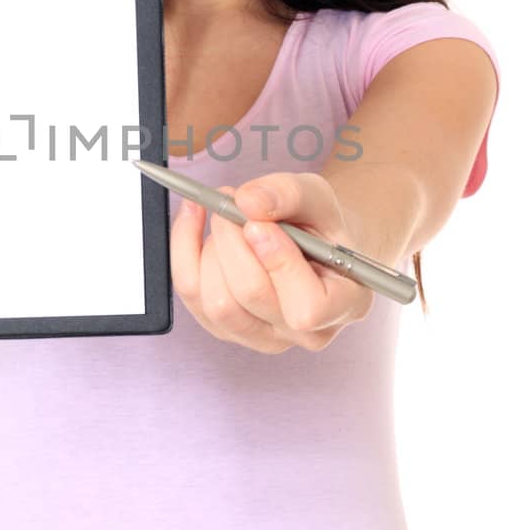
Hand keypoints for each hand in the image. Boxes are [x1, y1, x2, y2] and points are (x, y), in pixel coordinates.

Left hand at [170, 170, 374, 353]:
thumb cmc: (321, 224)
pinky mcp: (227, 329)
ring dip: (211, 247)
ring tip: (224, 213)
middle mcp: (307, 333)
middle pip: (251, 297)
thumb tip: (247, 202)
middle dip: (232, 241)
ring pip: (217, 303)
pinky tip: (195, 220)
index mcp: (345, 305)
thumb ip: (290, 193)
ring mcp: (264, 337)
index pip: (308, 308)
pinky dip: (185, 251)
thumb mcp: (319, 197)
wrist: (311, 242)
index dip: (278, 265)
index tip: (259, 224)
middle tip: (231, 201)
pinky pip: (192, 295)